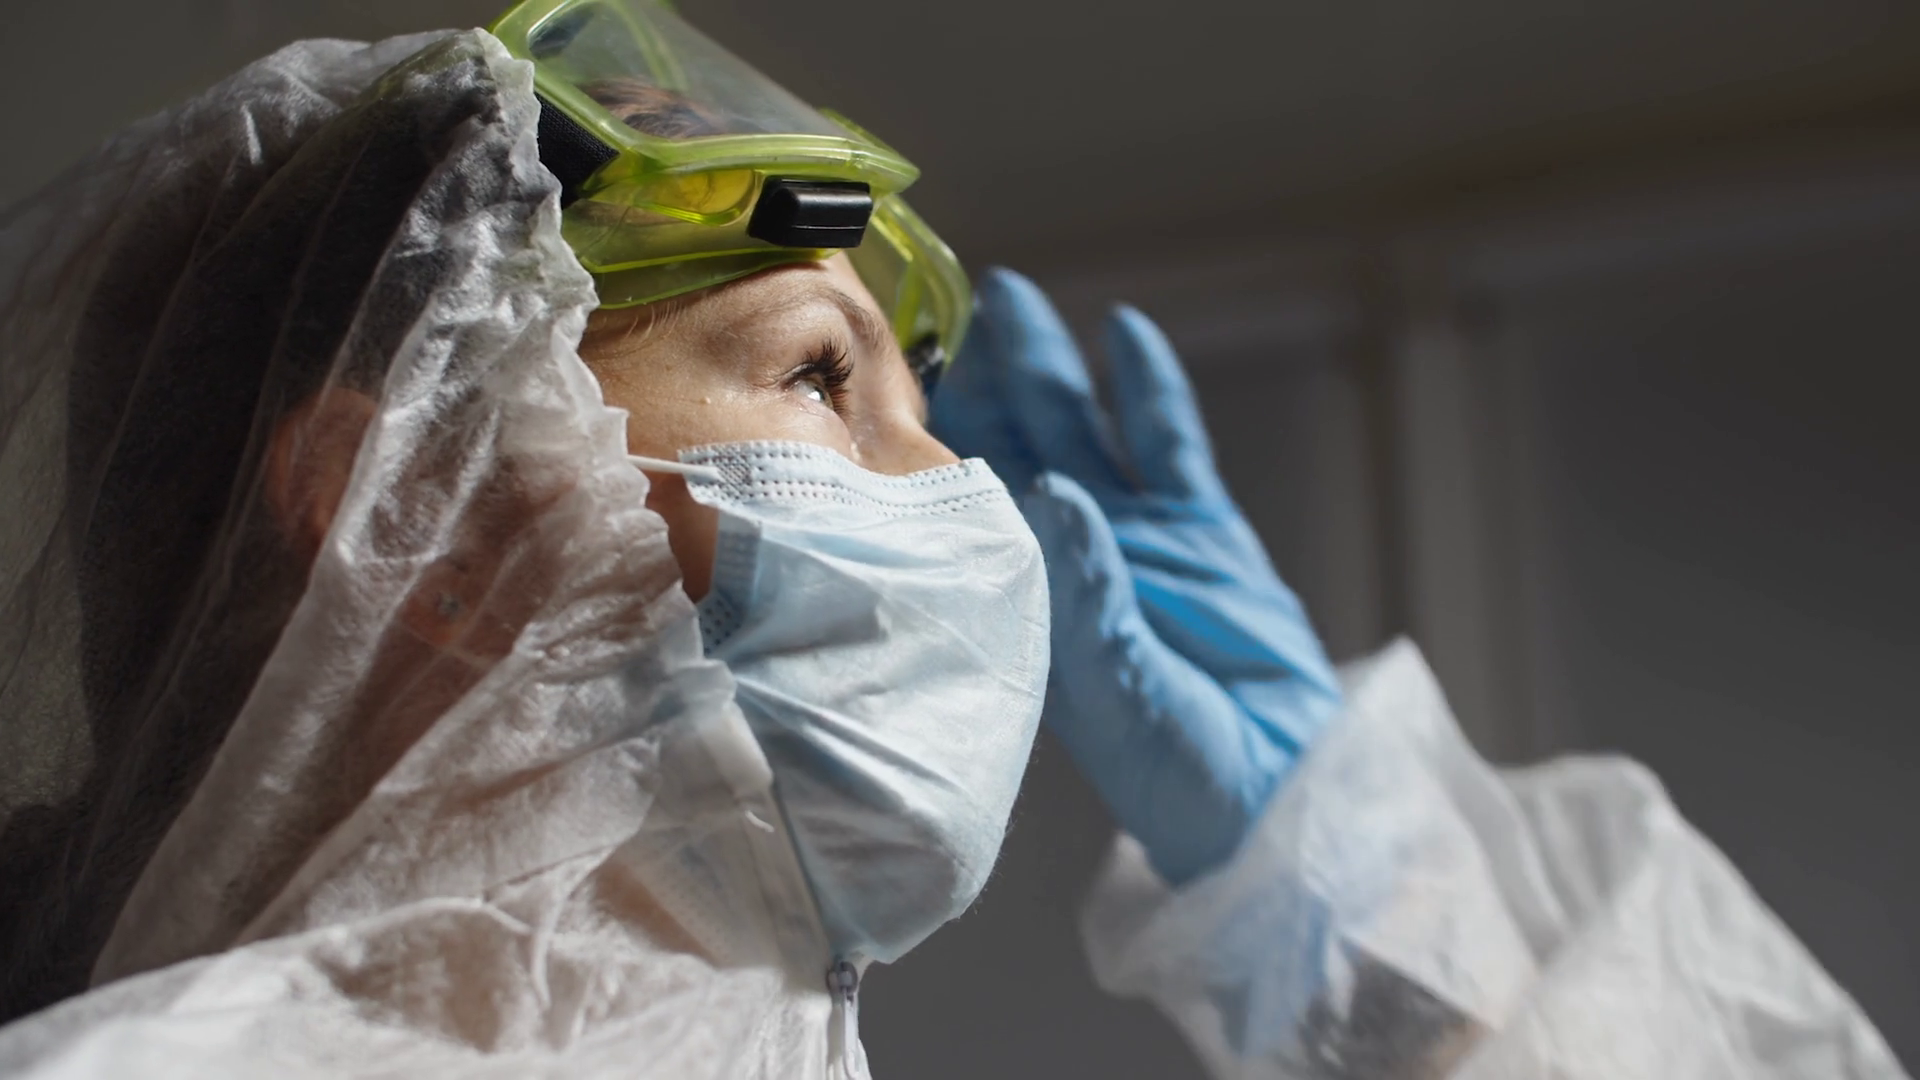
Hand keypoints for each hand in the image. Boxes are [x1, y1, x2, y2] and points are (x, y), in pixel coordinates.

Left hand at [932, 269, 1341, 885]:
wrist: (1269, 791)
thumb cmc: (1173, 766)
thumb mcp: (1117, 689)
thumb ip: (1089, 592)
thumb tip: (1054, 491)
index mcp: (1020, 597)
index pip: (961, 500)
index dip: (928, 437)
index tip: (886, 377)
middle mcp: (1067, 551)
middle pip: (1014, 442)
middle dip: (983, 373)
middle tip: (942, 306)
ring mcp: (1134, 531)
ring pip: (1080, 425)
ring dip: (1046, 363)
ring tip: (1012, 296)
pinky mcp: (1201, 528)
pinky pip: (1169, 442)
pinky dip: (1149, 386)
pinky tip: (1125, 331)